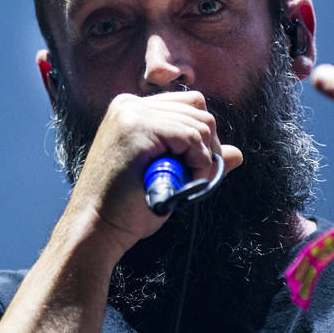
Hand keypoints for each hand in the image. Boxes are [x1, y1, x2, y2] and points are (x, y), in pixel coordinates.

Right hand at [66, 91, 242, 250]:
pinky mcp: (136, 128)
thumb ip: (198, 158)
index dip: (202, 138)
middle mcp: (130, 104)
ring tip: (187, 184)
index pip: (189, 105)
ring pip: (200, 122)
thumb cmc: (127, 209)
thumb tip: (237, 153)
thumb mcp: (168, 176)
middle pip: (199, 109)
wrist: (96, 228)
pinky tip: (187, 181)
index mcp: (132, 110)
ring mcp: (131, 113)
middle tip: (197, 178)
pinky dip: (198, 162)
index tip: (196, 168)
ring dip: (204, 159)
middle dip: (208, 147)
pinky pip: (191, 136)